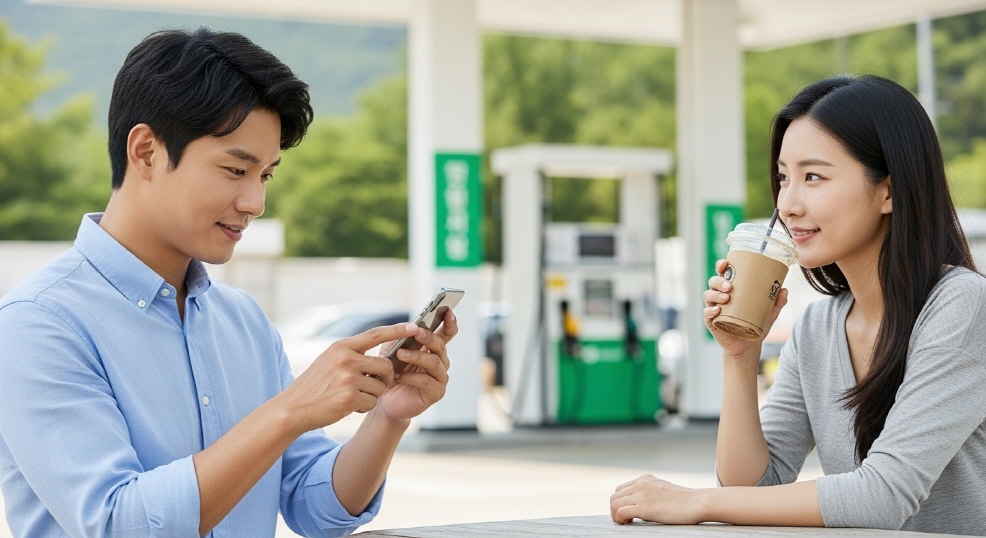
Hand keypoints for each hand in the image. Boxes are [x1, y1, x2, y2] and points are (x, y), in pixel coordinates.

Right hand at [280, 323, 417, 432]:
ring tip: (352, 396)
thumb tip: (381, 357)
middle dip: (385, 378)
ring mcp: (348, 378)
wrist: (293, 408)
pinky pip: (372, 402)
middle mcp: (346, 359)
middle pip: (386, 365)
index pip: (375, 334)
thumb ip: (352, 355)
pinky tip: (348, 406)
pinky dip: (364, 406)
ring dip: (372, 394)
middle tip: (373, 385)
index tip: (414, 326)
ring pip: (381, 386)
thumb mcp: (329, 361)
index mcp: (342, 347)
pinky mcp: (350, 397)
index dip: (397, 330)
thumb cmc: (314, 386)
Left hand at [377, 309, 457, 421]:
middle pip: (441, 345)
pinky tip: (399, 375)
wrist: (385, 401)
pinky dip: (412, 376)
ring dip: (417, 356)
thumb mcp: (392, 350)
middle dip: (429, 337)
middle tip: (417, 331)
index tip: (448, 310)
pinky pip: (427, 381)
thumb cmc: (391, 373)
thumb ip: (401, 336)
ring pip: (435, 362)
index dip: (449, 322)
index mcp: (433, 349)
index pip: (446, 332)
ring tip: (400, 353)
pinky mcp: (436, 393)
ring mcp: (440, 378)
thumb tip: (409, 325)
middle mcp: (440, 362)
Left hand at [610, 475, 704, 524]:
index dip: (621, 502)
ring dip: (616, 515)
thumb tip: (639, 507)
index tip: (628, 513)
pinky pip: (620, 512)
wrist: (697, 502)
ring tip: (626, 523)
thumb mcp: (663, 490)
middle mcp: (640, 484)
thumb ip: (649, 493)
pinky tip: (628, 524)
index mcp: (644, 479)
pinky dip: (619, 520)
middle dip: (616, 510)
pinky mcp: (644, 508)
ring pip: (614, 504)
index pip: (621, 489)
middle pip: (615, 496)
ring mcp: (641, 495)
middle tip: (626, 520)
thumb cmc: (685, 501)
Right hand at [703, 258, 787, 360]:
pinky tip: (717, 311)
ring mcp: (714, 309)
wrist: (748, 347)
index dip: (721, 266)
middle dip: (719, 281)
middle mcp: (720, 297)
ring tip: (726, 298)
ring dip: (714, 294)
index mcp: (731, 290)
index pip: (723, 273)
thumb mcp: (769, 314)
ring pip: (708, 296)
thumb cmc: (756, 325)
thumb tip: (784, 289)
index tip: (726, 263)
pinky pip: (706, 314)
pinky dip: (710, 311)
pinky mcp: (712, 322)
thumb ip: (777, 302)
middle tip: (730, 286)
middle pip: (713, 282)